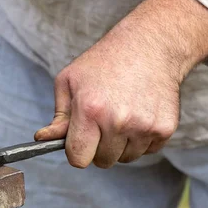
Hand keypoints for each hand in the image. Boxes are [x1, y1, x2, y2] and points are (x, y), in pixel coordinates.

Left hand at [35, 0, 207, 167]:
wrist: (149, 46)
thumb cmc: (104, 62)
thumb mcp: (69, 81)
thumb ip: (58, 116)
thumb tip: (43, 140)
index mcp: (89, 110)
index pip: (78, 159)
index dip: (77, 151)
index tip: (81, 140)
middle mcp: (118, 121)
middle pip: (102, 162)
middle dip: (99, 146)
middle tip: (104, 120)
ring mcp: (144, 126)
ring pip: (126, 158)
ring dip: (122, 144)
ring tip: (123, 114)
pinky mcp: (164, 128)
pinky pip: (147, 151)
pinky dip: (141, 139)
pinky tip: (139, 114)